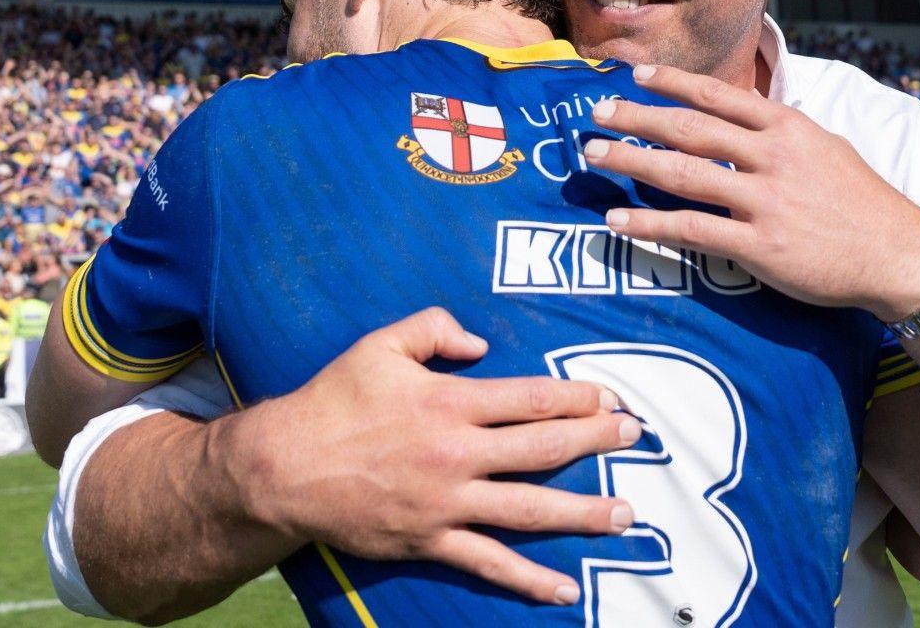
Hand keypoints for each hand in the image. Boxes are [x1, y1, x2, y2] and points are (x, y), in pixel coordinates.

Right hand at [213, 308, 639, 605]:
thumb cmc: (333, 401)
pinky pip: (488, 564)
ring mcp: (447, 503)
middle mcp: (457, 454)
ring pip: (529, 510)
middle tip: (636, 439)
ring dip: (583, 513)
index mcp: (450, 403)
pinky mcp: (430, 541)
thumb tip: (481, 342)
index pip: (531, 398)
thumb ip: (433, 328)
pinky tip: (563, 591)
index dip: (577, 398)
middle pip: (544, 449)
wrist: (283, 468)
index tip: (610, 399)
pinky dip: (528, 580)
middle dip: (597, 443)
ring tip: (626, 514)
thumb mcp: (380, 345)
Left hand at [586, 64, 919, 320]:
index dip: (672, 83)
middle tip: (596, 112)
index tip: (635, 74)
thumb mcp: (826, 148)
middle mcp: (771, 156)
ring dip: (630, 160)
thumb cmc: (862, 202)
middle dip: (636, 117)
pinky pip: (690, 229)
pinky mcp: (759, 245)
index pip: (718, 95)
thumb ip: (780, 134)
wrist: (899, 254)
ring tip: (593, 154)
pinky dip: (648, 222)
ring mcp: (764, 201)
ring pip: (681, 172)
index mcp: (787, 127)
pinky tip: (618, 219)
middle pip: (689, 128)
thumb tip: (742, 121)